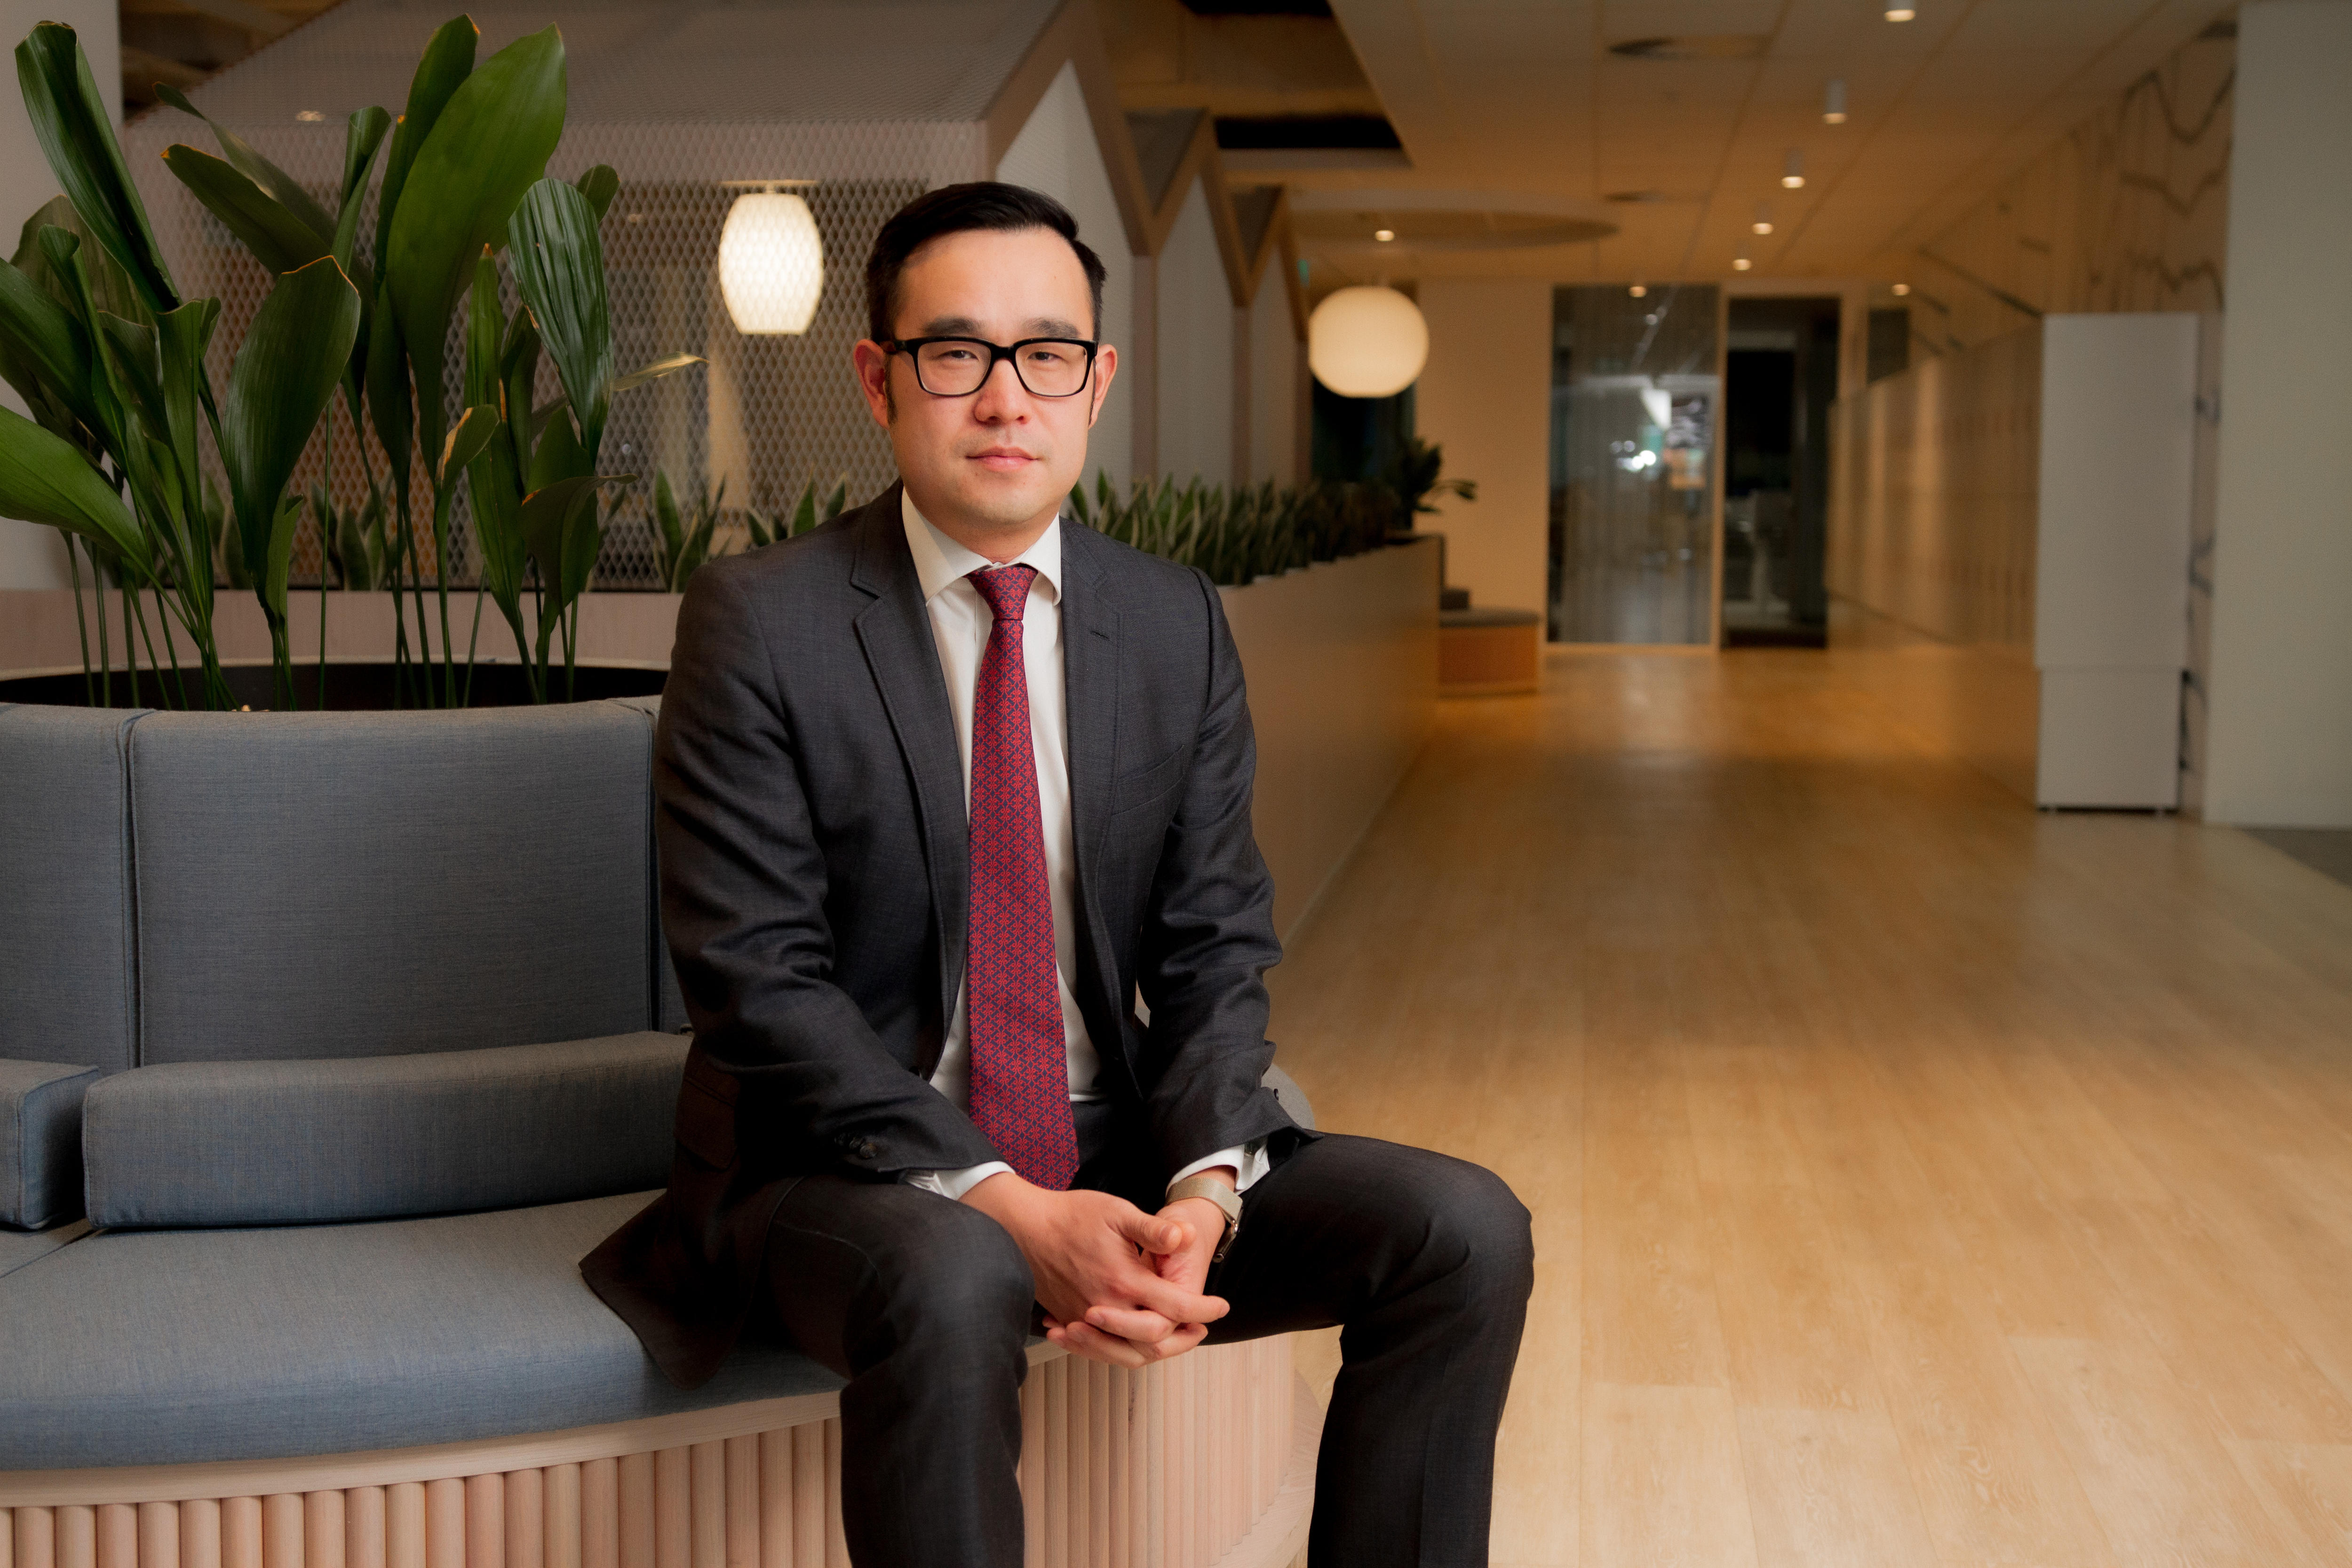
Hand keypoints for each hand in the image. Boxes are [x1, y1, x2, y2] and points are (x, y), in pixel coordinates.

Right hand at [964, 1172, 1229, 1368]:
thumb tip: (1185, 1236)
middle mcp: (1105, 1307)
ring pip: (1125, 1353)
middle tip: (1200, 1328)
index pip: (1175, 1308)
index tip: (1221, 1306)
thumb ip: (1152, 1229)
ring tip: (1173, 1338)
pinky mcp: (1069, 1319)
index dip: (1203, 1309)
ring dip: (1154, 1350)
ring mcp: (1084, 1317)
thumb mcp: (1117, 1212)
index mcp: (1124, 1281)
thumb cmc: (1071, 1215)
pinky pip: (1099, 1348)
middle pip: (1153, 1342)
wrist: (1023, 1227)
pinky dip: (1120, 1349)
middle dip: (1183, 1339)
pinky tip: (1131, 1340)